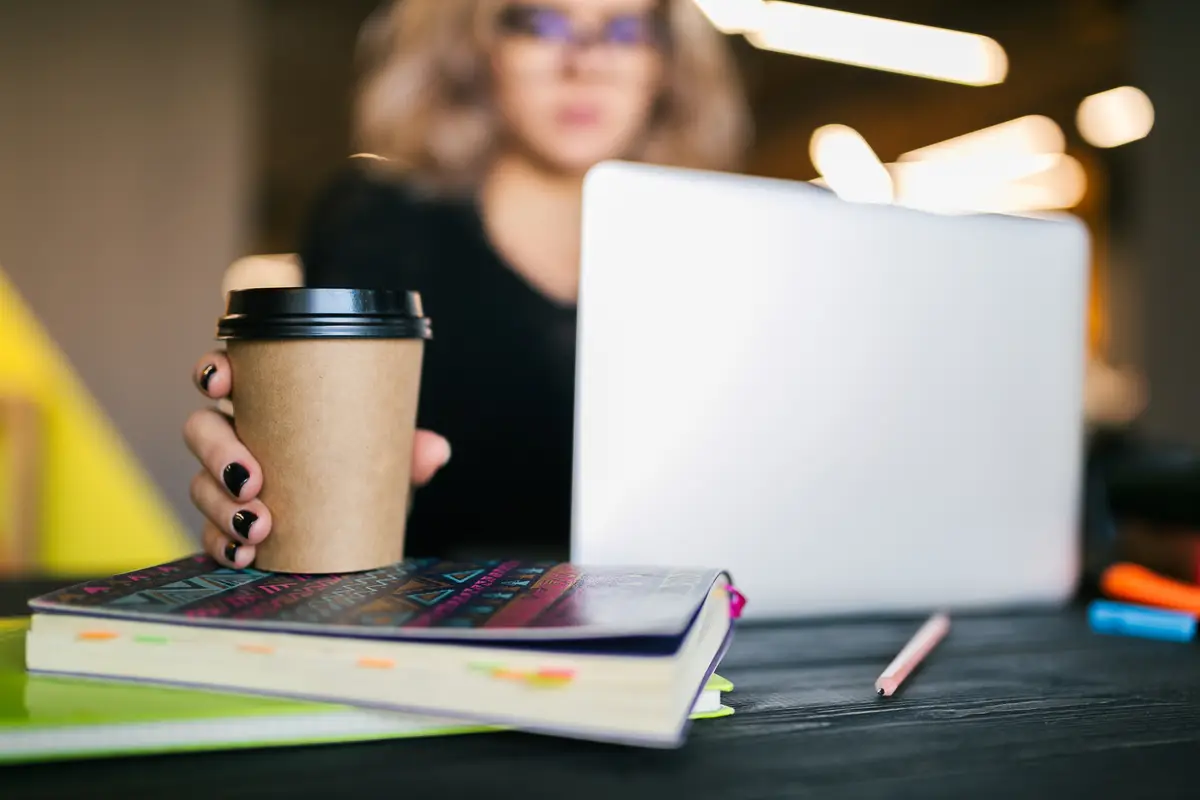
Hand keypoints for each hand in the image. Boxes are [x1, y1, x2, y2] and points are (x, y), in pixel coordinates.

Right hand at [184, 351, 450, 567]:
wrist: (366, 518)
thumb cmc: (362, 464)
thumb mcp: (386, 453)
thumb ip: (409, 448)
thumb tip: (435, 451)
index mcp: (269, 401)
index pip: (224, 374)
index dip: (213, 371)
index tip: (222, 384)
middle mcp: (238, 434)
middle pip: (202, 429)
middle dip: (219, 454)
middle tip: (252, 482)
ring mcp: (226, 481)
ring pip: (200, 483)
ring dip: (220, 506)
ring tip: (258, 528)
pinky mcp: (227, 523)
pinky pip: (211, 532)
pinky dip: (222, 544)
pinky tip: (244, 554)